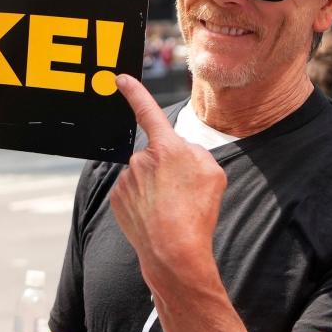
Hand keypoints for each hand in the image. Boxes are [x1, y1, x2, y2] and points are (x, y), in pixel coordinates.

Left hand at [110, 75, 226, 288]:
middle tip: (183, 193)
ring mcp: (127, 180)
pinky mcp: (118, 200)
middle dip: (168, 168)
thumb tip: (178, 152)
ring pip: (144, 175)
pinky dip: (145, 202)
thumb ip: (194, 152)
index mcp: (166, 148)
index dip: (134, 92)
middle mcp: (140, 160)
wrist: (174, 252)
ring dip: (156, 187)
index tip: (120, 80)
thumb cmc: (197, 212)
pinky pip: (133, 193)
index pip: (147, 111)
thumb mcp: (213, 172)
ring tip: (172, 209)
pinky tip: (157, 217)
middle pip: (157, 155)